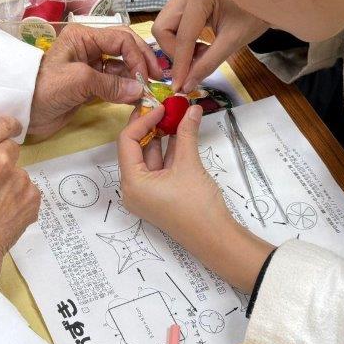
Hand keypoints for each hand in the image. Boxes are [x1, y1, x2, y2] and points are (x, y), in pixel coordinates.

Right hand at [0, 116, 39, 282]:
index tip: (11, 129)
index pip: (1, 123)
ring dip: (11, 183)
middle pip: (12, 147)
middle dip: (4, 159)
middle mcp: (1, 158)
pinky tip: (4, 215)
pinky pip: (28, 192)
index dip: (7, 126)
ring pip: (19, 173)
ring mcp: (20, 178)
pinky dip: (19, 201)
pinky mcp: (33, 198)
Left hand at [29, 24, 162, 139]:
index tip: (147, 76)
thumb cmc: (45, 89)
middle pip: (125, 49)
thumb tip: (140, 90)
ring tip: (148, 92)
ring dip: (135, 78)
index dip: (138, 55)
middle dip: (142, 62)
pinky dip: (126, 90)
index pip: (121, 39)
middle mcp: (89, 47)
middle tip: (157, 80)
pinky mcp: (90, 86)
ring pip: (122, 68)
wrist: (23, 111)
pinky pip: (114, 84)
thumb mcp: (78, 81)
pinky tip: (136, 98)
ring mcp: (90, 67)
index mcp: (83, 36)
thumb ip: (111, 84)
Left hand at [118, 104, 272, 291]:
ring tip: (175, 114)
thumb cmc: (197, 206)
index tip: (160, 105)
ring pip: (150, 156)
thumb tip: (191, 108)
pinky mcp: (160, 195)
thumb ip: (187, 134)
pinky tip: (181, 131)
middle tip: (165, 105)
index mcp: (131, 183)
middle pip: (136, 148)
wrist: (215, 238)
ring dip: (163, 136)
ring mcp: (146, 193)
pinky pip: (160, 167)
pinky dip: (170, 150)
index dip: (142, 120)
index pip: (127, 142)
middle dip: (152, 126)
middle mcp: (133, 188)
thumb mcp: (189, 165)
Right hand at [153, 0, 269, 93]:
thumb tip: (187, 85)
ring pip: (165, 25)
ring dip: (178, 45)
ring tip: (202, 53)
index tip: (179, 87)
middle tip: (194, 65)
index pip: (182, 37)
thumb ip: (208, 63)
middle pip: (163, 28)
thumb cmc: (256, 13)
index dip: (180, 65)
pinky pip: (173, 20)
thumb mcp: (234, 41)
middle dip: (174, 52)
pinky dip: (182, 37)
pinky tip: (200, 43)